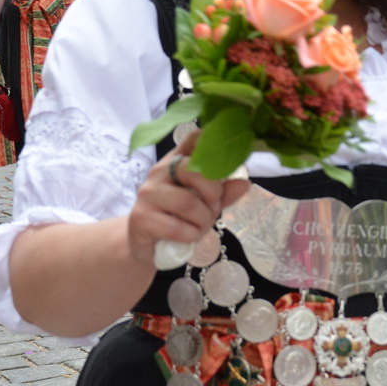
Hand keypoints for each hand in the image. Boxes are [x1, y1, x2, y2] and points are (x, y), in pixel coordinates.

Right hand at [129, 132, 251, 267]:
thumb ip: (223, 194)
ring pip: (187, 202)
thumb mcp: (205, 205)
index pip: (193, 139)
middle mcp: (159, 171)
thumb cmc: (179, 220)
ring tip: (199, 226)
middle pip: (193, 170)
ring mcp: (147, 194)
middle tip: (213, 208)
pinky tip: (187, 237)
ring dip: (202, 220)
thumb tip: (244, 183)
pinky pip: (177, 227)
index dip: (212, 143)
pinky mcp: (141, 218)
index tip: (224, 159)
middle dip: (213, 193)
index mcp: (176, 162)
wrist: (149, 246)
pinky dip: (190, 236)